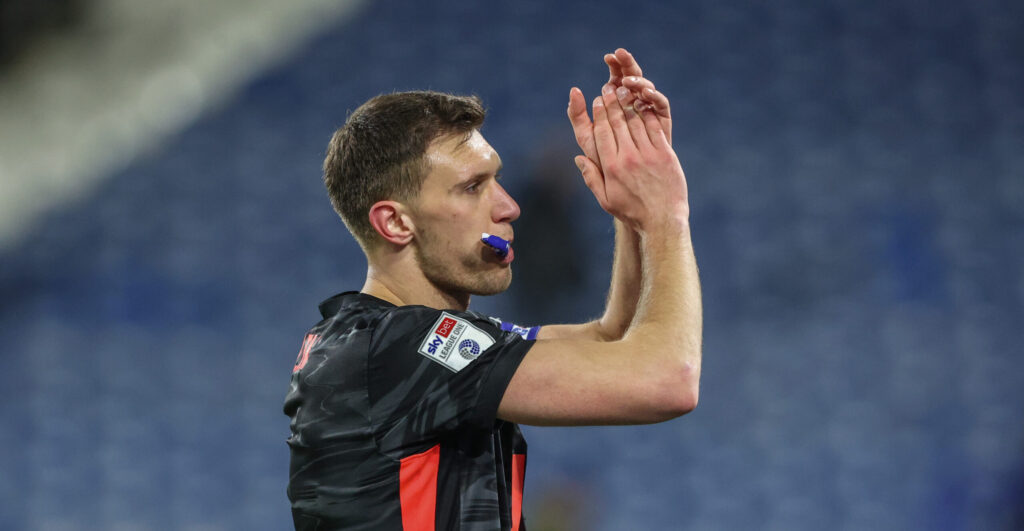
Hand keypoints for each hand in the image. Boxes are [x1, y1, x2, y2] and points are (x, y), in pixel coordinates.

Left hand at [568, 49, 671, 170]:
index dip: (613, 65)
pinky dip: (655, 97)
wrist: (630, 190)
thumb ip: (577, 118)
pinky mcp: (662, 123)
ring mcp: (649, 114)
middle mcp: (632, 107)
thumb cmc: (605, 167)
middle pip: (632, 79)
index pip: (614, 79)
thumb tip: (573, 90)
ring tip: (629, 78)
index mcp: (614, 107)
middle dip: (628, 65)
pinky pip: (660, 105)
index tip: (608, 56)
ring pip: (646, 89)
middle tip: (622, 54)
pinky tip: (646, 93)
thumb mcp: (587, 140)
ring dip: (640, 79)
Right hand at [576, 82, 687, 232]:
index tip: (597, 101)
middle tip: (608, 89)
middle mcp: (628, 157)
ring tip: (623, 91)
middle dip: (611, 103)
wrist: (663, 221)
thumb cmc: (632, 213)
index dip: (599, 114)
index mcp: (611, 167)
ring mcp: (648, 154)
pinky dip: (648, 114)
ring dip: (628, 104)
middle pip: (617, 123)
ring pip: (635, 122)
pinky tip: (643, 104)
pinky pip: (654, 129)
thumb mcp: (605, 200)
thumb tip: (578, 159)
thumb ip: (591, 178)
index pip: (602, 133)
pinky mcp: (665, 154)